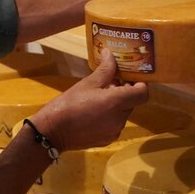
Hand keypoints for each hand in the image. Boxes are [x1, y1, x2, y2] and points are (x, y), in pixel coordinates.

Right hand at [29, 52, 147, 151]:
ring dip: (117, 105)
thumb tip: (110, 53)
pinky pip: (115, 124)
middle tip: (110, 84)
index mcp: (116, 102)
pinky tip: (94, 112)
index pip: (143, 94)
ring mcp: (115, 131)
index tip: (131, 79)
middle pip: (132, 102)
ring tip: (99, 98)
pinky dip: (110, 117)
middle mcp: (120, 119)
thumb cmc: (68, 104)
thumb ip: (105, 70)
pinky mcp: (108, 140)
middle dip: (124, 92)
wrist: (51, 132)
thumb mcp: (87, 83)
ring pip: (124, 114)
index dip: (141, 85)